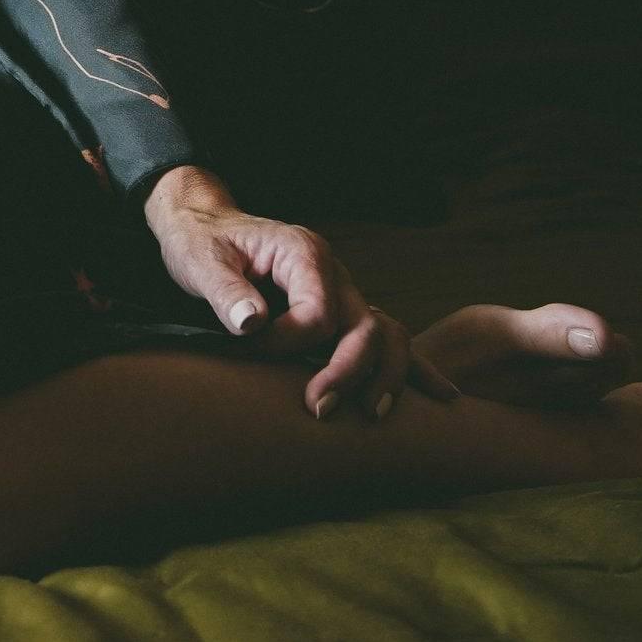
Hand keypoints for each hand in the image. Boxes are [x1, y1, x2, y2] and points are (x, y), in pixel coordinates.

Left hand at [143, 164, 459, 420]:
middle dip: (348, 372)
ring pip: (388, 335)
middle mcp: (334, 272)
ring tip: (374, 415)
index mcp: (304, 254)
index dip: (289, 343)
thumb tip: (252, 323)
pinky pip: (386, 338)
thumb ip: (226, 291)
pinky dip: (412, 367)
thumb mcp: (200, 260)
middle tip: (318, 409)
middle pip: (366, 327)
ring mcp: (344, 293)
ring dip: (387, 376)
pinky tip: (441, 396)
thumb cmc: (201, 243)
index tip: (250, 348)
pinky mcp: (342, 312)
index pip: (318, 313)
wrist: (205, 226)